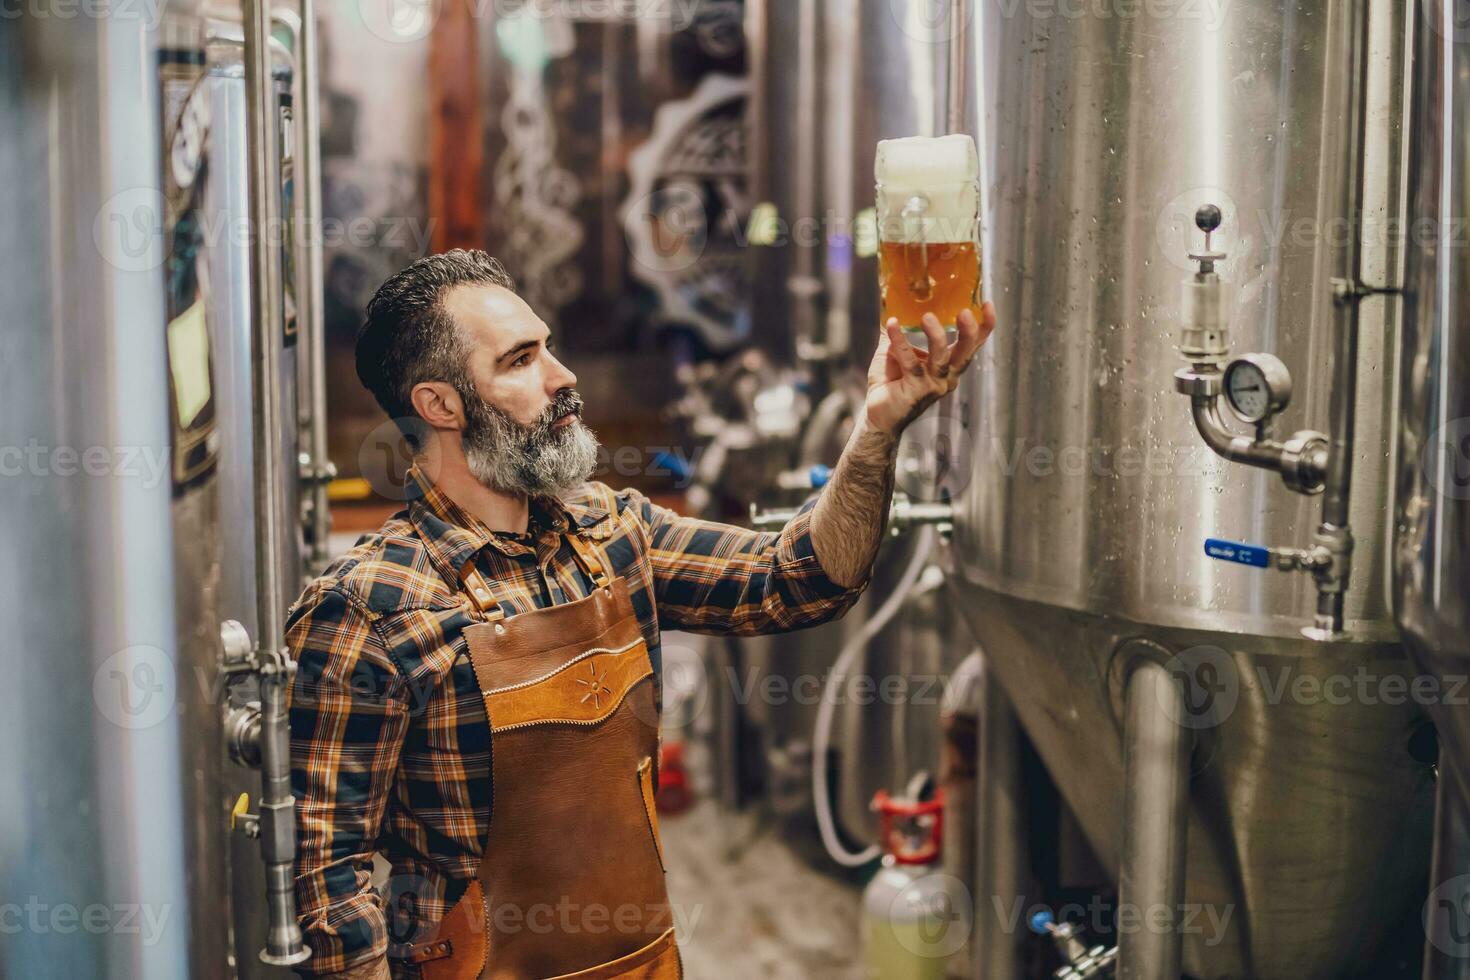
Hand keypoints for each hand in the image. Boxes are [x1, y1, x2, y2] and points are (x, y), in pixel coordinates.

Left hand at [864, 304, 995, 437]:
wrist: (878, 414)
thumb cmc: (891, 382)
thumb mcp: (898, 351)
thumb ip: (901, 331)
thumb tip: (892, 302)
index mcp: (949, 367)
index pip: (972, 345)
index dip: (984, 326)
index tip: (987, 304)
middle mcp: (946, 378)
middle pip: (965, 354)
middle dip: (969, 332)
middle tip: (964, 312)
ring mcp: (932, 386)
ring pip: (941, 359)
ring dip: (936, 336)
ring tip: (927, 316)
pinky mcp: (915, 391)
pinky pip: (911, 363)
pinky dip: (901, 342)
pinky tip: (892, 325)